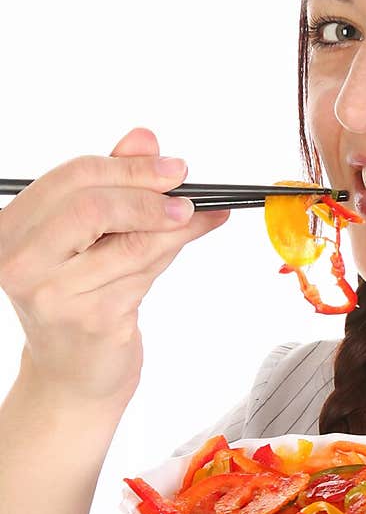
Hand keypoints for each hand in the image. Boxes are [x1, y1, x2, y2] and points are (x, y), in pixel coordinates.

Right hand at [0, 125, 229, 405]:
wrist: (71, 374)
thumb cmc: (77, 297)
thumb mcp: (87, 236)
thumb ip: (112, 184)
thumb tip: (143, 139)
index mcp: (12, 230)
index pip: (70, 179)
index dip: (127, 167)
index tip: (170, 166)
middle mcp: (21, 262)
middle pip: (93, 207)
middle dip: (149, 194)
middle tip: (187, 192)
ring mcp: (54, 295)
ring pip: (130, 241)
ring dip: (174, 226)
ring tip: (199, 216)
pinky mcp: (92, 320)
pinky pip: (144, 273)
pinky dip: (172, 251)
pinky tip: (188, 239)